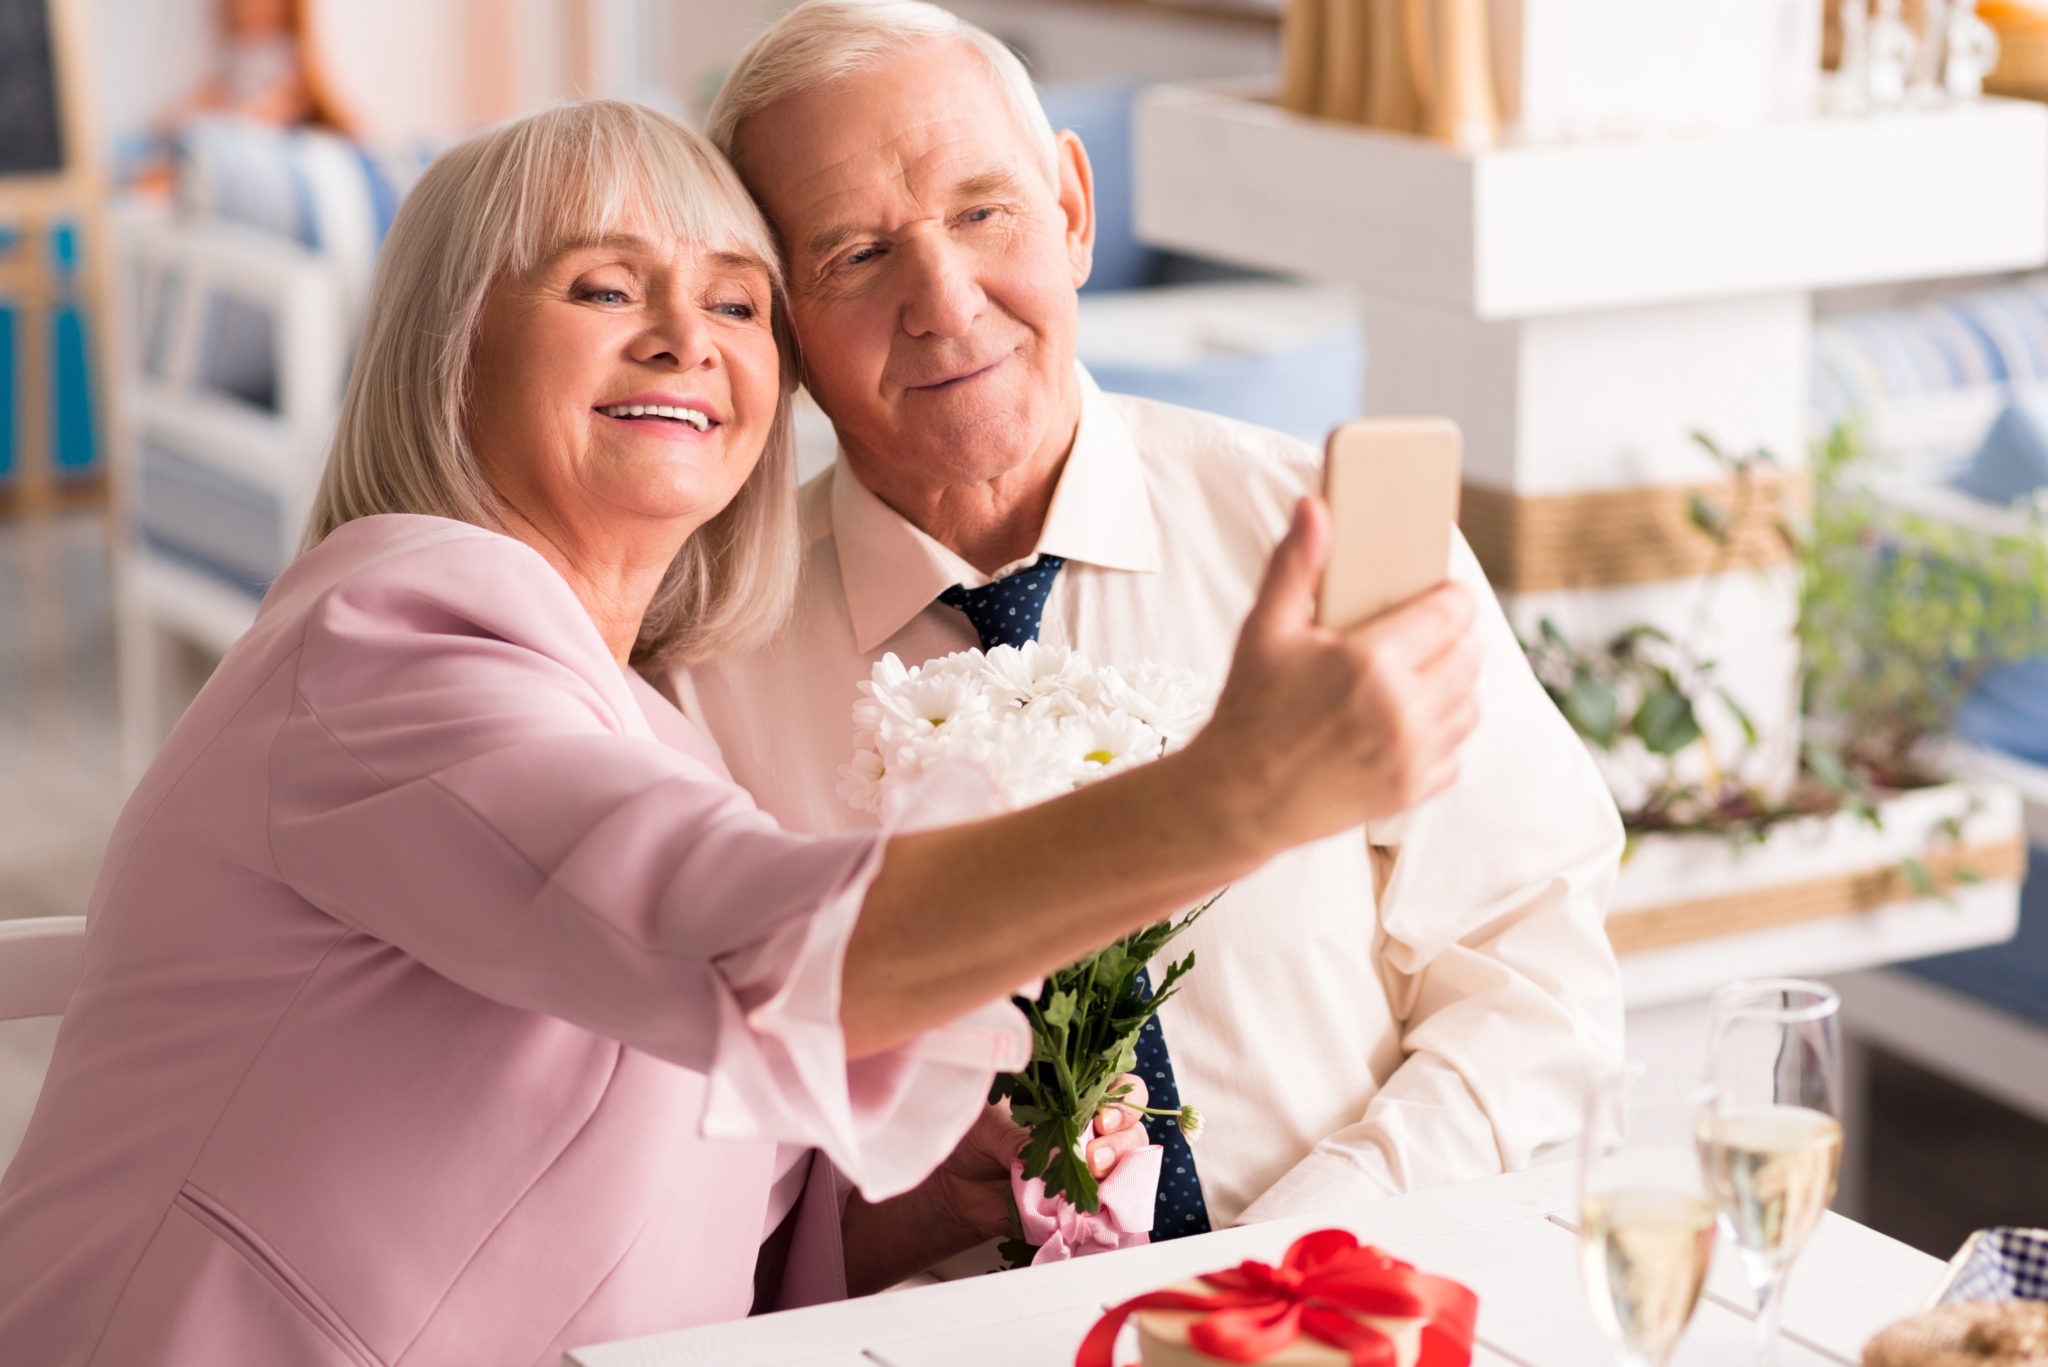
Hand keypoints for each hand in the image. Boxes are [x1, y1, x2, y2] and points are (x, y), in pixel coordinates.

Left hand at [927, 1074, 1156, 1242]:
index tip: (1103, 1117)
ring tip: (1093, 1177)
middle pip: (1131, 1130)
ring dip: (1119, 1173)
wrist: (956, 1187)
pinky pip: (1109, 1209)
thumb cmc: (973, 1139)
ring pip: (1128, 1167)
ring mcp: (1087, 1170)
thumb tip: (1043, 1153)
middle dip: (1122, 1140)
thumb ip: (1014, 1136)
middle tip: (1095, 1155)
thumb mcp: (987, 1125)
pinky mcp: (1080, 1205)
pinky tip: (1096, 1209)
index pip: (1117, 1089)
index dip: (1122, 1101)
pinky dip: (1109, 1209)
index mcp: (1071, 1100)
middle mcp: (1088, 1132)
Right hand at [1187, 496, 1481, 862]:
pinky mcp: (1413, 789)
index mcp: (1370, 663)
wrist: (1239, 799)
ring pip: (1470, 702)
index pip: (1450, 612)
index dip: (1452, 595)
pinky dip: (1443, 732)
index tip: (1443, 592)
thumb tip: (1315, 507)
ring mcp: (1412, 755)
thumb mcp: (1265, 630)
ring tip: (1424, 672)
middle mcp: (1402, 710)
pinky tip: (1410, 720)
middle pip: (1469, 654)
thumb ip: (1296, 564)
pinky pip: (1457, 750)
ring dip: (1456, 682)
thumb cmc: (1249, 711)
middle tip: (1429, 630)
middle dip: (1456, 635)